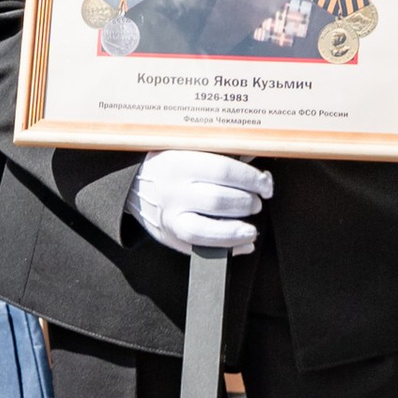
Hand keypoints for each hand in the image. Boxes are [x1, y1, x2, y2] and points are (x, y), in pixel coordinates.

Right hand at [132, 150, 273, 256]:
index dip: (251, 179)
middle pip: (220, 201)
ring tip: (251, 228)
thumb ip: (219, 153)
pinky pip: (200, 249)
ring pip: (207, 231)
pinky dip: (227, 249)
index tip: (265, 184)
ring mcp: (169, 217)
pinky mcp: (169, 237)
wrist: (132, 185)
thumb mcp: (187, 148)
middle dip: (247, 203)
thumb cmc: (169, 164)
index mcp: (178, 163)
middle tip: (256, 202)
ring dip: (237, 231)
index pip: (224, 171)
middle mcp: (172, 191)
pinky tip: (242, 244)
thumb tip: (255, 161)